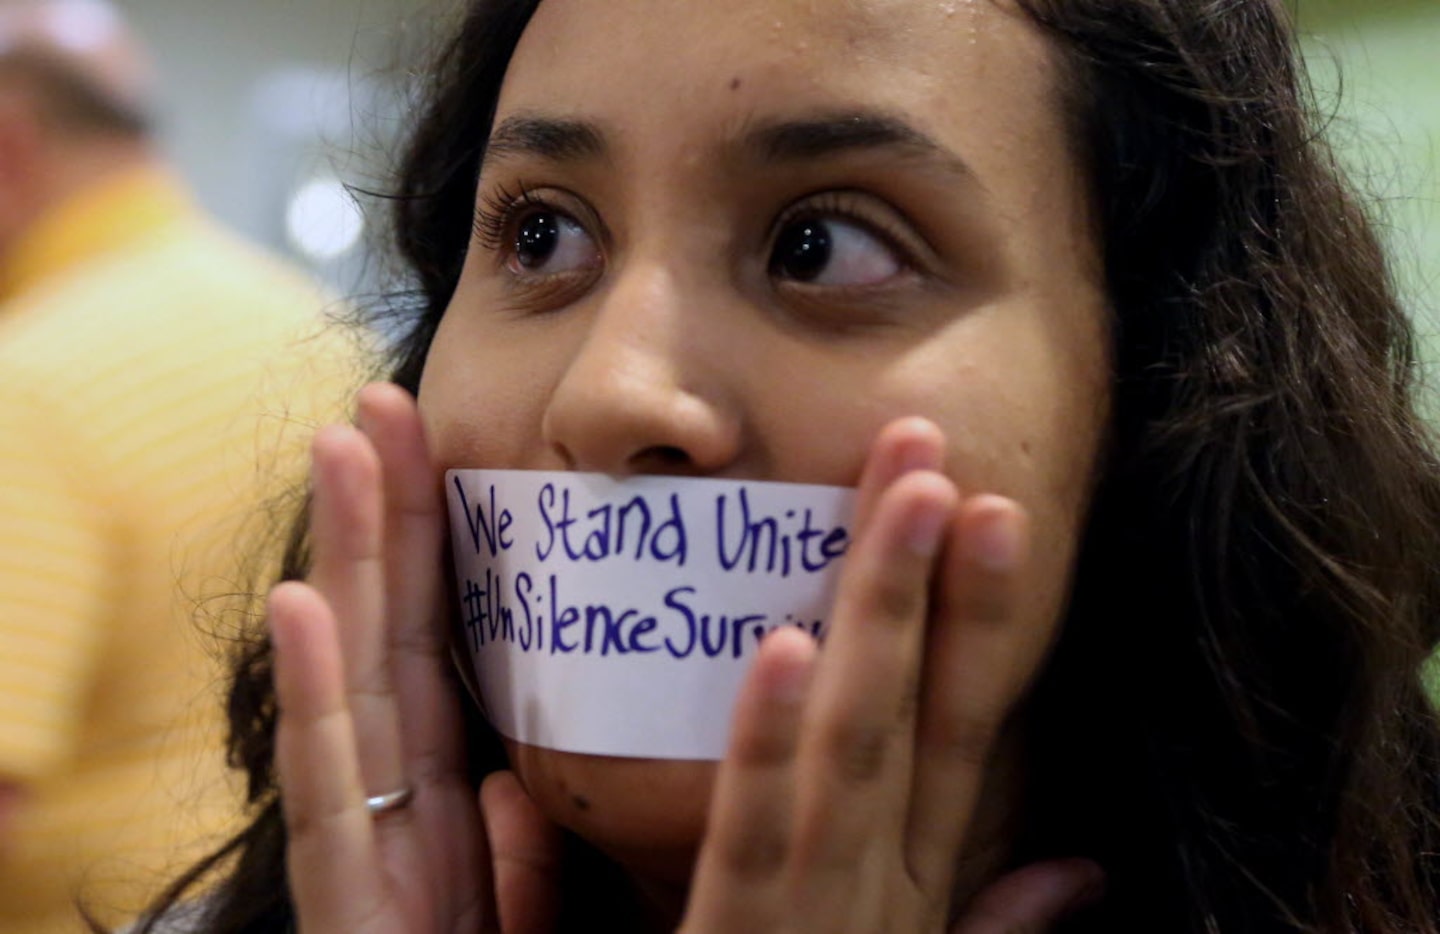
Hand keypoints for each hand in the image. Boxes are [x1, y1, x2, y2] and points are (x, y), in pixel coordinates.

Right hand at [268, 383, 562, 933]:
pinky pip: (335, 810)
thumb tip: (517, 793)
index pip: (446, 667)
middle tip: (381, 399)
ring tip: (344, 446)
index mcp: (455, 826)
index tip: (438, 446)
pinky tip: (305, 607)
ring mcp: (363, 872)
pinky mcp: (353, 927)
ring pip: (355, 697)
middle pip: (394, 653)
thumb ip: (520, 871)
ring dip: (349, 566)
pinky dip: (317, 705)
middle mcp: (399, 832)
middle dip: (385, 526)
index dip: (436, 558)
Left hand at [680, 417, 1101, 931]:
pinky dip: (776, 744)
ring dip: (886, 617)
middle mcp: (878, 879)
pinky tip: (789, 647)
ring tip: (908, 499)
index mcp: (902, 877)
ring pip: (858, 742)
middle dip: (930, 577)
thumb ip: (990, 920)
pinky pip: (757, 838)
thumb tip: (1084, 866)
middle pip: (914, 707)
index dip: (983, 619)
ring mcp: (819, 910)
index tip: (995, 507)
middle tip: (932, 449)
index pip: (957, 728)